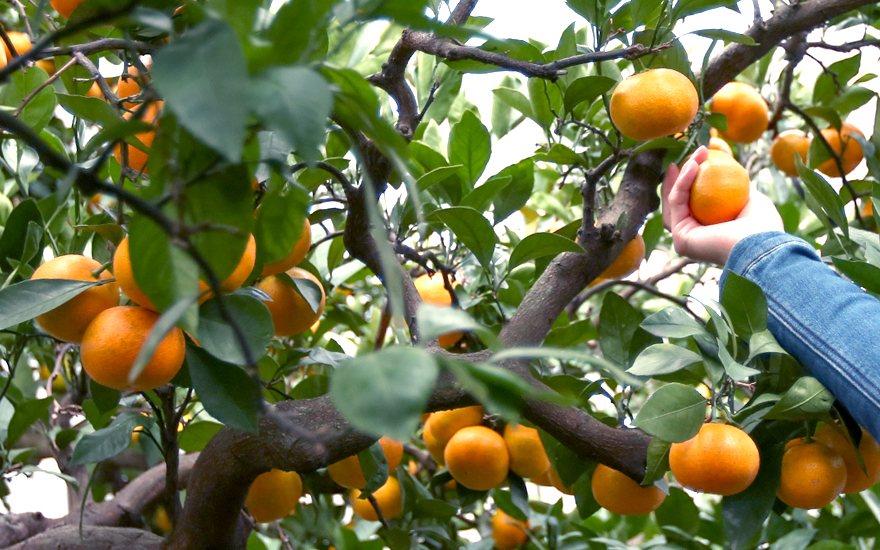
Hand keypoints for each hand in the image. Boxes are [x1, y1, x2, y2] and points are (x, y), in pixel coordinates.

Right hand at [661, 146, 783, 264]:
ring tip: (686, 159)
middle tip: (676, 163)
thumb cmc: (762, 224)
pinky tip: (693, 165)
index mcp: (710, 233)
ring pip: (674, 205)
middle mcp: (695, 239)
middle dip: (674, 184)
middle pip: (677, 207)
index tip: (692, 165)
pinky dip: (682, 182)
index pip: (693, 208)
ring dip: (677, 179)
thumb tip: (726, 163)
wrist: (760, 243)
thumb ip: (735, 185)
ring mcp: (685, 240)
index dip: (688, 187)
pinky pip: (677, 203)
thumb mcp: (750, 197)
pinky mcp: (681, 237)